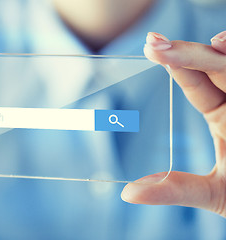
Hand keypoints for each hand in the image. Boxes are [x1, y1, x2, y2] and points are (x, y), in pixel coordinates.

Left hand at [121, 31, 225, 216]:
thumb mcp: (214, 193)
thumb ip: (176, 189)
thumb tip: (128, 193)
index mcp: (222, 115)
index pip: (195, 84)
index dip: (175, 65)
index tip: (150, 48)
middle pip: (215, 67)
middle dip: (188, 53)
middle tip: (154, 42)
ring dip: (225, 53)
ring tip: (212, 43)